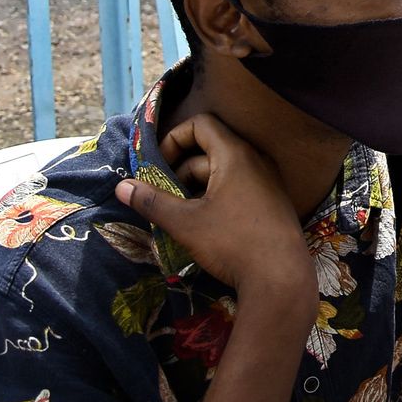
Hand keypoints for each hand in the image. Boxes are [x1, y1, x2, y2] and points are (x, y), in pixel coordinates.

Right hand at [115, 114, 313, 300]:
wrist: (280, 277)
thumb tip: (121, 187)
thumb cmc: (232, 242)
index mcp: (236, 154)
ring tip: (178, 215)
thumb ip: (152, 201)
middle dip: (180, 170)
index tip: (158, 167)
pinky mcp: (271, 201)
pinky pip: (237, 186)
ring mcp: (267, 181)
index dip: (174, 138)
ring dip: (196, 187)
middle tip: (162, 197)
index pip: (202, 124)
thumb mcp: (185, 222)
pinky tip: (202, 224)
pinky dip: (215, 196)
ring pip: (222, 172)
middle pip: (209, 150)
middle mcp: (256, 160)